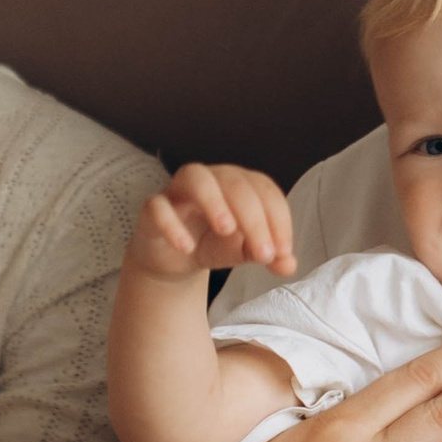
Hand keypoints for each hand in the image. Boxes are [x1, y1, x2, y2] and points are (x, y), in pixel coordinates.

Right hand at [127, 166, 299, 283]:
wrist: (175, 259)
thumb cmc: (214, 244)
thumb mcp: (244, 252)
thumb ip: (268, 254)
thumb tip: (288, 264)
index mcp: (239, 183)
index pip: (265, 189)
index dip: (278, 219)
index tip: (283, 251)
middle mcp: (211, 179)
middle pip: (235, 183)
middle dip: (254, 218)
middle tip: (264, 253)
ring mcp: (179, 190)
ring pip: (195, 177)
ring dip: (214, 201)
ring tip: (227, 230)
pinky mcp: (153, 208)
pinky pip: (158, 206)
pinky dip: (172, 224)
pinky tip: (186, 247)